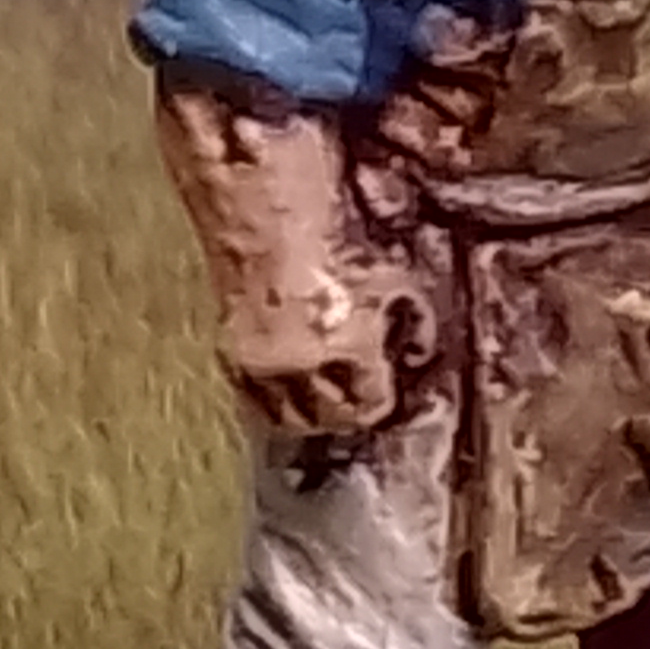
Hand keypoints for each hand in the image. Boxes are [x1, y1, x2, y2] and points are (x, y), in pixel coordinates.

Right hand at [222, 260, 433, 439]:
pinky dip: (274, 406)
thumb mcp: (392, 282)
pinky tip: (289, 395)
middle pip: (331, 414)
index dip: (381, 402)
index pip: (371, 400)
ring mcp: (263, 366)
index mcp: (348, 346)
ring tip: (324, 407)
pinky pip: (256, 403)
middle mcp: (303, 365)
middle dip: (349, 414)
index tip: (385, 398)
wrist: (269, 231)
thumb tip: (417, 354)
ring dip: (310, 417)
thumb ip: (416, 322)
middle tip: (357, 407)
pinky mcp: (231, 361)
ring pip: (290, 417)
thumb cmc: (337, 252)